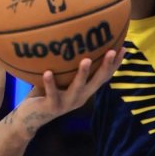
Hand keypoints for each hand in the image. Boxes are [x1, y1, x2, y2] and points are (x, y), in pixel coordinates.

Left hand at [7, 47, 124, 140]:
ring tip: (86, 60)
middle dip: (106, 66)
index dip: (114, 64)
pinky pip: (51, 92)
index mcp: (84, 90)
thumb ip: (64, 65)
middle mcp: (80, 97)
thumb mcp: (58, 78)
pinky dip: (50, 82)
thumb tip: (66, 38)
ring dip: (82, 74)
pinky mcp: (52, 106)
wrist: (30, 117)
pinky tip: (47, 72)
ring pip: (77, 88)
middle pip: (97, 81)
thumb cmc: (44, 92)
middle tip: (112, 50)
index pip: (104, 77)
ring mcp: (67, 102)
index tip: (124, 48)